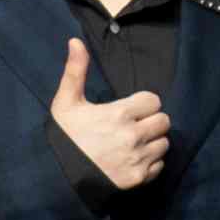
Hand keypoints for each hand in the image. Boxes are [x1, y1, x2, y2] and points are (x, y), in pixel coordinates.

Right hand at [49, 32, 172, 193]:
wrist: (56, 176)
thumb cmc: (63, 136)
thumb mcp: (66, 102)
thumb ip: (75, 71)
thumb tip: (75, 41)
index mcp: (120, 113)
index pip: (154, 101)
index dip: (143, 104)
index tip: (130, 109)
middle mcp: (133, 136)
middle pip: (164, 121)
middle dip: (151, 121)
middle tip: (134, 125)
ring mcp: (137, 158)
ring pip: (164, 143)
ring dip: (153, 141)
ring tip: (133, 142)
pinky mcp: (139, 178)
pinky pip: (159, 165)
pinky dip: (151, 162)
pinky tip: (133, 159)